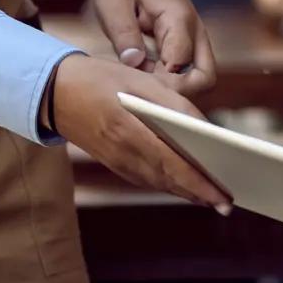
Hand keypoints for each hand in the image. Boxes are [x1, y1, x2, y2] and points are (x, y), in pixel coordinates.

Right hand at [49, 52, 231, 212]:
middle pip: (169, 179)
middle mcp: (122, 152)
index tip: (222, 194)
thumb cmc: (100, 79)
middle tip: (228, 204)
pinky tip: (184, 184)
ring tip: (214, 198)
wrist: (54, 92)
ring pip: (158, 182)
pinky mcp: (113, 163)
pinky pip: (146, 178)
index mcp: (128, 129)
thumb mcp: (138, 80)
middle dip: (200, 193)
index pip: (172, 162)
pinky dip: (168, 183)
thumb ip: (172, 103)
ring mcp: (116, 162)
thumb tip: (204, 127)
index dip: (199, 181)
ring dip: (186, 192)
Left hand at [89, 0, 216, 95]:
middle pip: (204, 78)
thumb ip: (124, 33)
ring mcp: (195, 42)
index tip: (136, 89)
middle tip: (143, 93)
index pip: (182, 62)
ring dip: (173, 89)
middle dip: (178, 93)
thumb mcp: (114, 1)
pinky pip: (187, 74)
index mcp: (179, 18)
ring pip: (199, 79)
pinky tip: (143, 80)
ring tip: (140, 86)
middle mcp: (195, 33)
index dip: (162, 82)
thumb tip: (134, 63)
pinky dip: (169, 83)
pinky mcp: (187, 49)